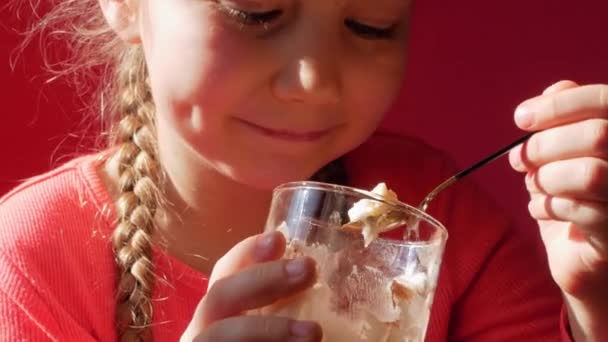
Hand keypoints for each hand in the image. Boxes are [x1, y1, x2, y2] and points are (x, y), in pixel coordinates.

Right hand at [180, 231, 321, 341]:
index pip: (225, 276)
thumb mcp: (274, 331)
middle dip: (262, 279)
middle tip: (307, 269)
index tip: (280, 238)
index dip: (247, 253)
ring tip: (313, 331)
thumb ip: (286, 315)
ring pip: (216, 337)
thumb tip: (334, 299)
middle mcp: (202, 335)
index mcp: (219, 317)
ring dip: (265, 329)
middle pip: (219, 298)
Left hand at [509, 81, 607, 338]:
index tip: (520, 118)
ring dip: (547, 178)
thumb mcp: (565, 156)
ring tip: (534, 186)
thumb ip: (565, 119)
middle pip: (599, 135)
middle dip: (545, 145)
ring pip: (590, 174)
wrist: (587, 261)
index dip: (559, 105)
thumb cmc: (576, 200)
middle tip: (518, 159)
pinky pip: (582, 211)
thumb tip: (552, 92)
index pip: (606, 100)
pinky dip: (548, 206)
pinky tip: (541, 208)